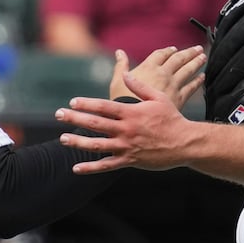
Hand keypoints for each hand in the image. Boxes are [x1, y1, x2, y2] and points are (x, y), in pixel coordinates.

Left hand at [59, 70, 195, 174]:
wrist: (186, 143)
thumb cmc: (172, 119)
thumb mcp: (158, 97)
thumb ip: (139, 86)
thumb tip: (126, 74)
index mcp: (131, 113)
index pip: (104, 107)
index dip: (86, 104)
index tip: (72, 101)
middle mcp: (126, 130)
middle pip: (95, 123)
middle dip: (75, 118)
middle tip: (58, 115)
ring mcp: (127, 147)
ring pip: (97, 145)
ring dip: (78, 142)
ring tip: (63, 139)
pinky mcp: (130, 161)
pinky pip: (107, 166)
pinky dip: (91, 168)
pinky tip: (76, 168)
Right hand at [108, 45, 205, 107]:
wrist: (135, 118)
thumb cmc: (122, 100)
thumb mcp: (117, 80)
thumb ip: (121, 65)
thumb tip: (119, 52)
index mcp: (149, 67)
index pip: (161, 54)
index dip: (168, 51)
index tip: (174, 49)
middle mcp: (163, 73)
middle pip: (179, 59)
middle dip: (189, 53)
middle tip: (197, 49)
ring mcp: (173, 84)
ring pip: (188, 70)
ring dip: (196, 62)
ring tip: (202, 57)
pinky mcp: (179, 97)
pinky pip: (191, 87)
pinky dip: (197, 81)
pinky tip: (202, 77)